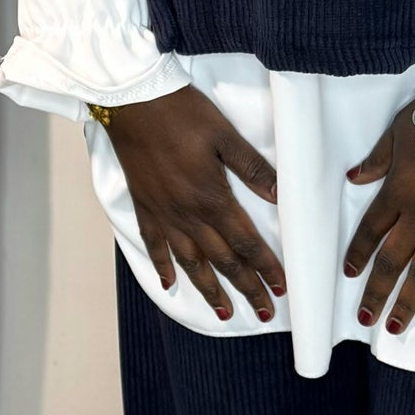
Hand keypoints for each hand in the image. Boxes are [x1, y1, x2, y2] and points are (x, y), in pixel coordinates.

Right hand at [96, 86, 283, 320]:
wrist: (132, 101)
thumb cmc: (182, 112)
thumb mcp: (225, 135)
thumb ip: (253, 169)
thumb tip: (282, 197)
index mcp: (212, 197)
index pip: (245, 242)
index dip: (265, 267)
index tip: (281, 289)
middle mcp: (187, 214)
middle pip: (222, 260)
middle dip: (245, 288)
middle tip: (263, 313)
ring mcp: (163, 213)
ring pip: (190, 261)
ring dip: (208, 290)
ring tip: (224, 312)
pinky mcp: (144, 205)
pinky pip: (154, 244)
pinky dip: (162, 266)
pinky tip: (169, 284)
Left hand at [342, 102, 414, 339]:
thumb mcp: (400, 129)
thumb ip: (378, 158)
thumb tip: (354, 177)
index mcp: (397, 191)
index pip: (371, 230)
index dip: (358, 253)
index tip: (349, 273)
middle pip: (391, 260)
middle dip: (376, 290)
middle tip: (365, 316)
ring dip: (406, 303)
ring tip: (393, 328)